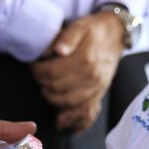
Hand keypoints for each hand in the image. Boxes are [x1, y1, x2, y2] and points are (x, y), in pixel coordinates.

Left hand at [31, 12, 124, 131]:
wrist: (115, 35)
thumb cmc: (94, 30)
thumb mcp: (80, 26)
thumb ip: (67, 37)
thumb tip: (57, 50)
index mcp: (85, 59)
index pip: (53, 72)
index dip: (38, 71)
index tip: (33, 66)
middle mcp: (92, 76)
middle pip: (58, 88)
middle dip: (42, 84)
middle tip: (37, 77)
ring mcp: (97, 87)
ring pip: (69, 103)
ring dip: (52, 100)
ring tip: (45, 90)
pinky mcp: (99, 94)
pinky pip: (87, 113)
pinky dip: (73, 120)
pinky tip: (61, 122)